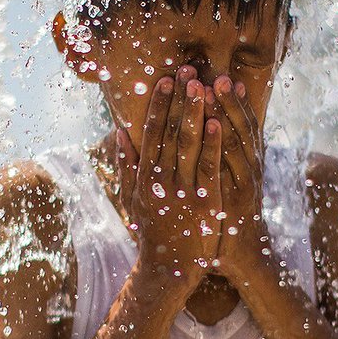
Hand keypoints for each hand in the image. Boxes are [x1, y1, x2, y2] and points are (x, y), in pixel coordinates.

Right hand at [117, 69, 222, 281]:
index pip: (151, 132)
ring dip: (196, 112)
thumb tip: (119, 133)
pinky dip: (213, 144)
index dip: (160, 104)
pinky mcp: (205, 203)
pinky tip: (218, 122)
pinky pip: (210, 168)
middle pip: (171, 132)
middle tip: (188, 70)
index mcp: (145, 176)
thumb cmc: (151, 232)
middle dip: (180, 99)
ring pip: (190, 144)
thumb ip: (125, 165)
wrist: (168, 269)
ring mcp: (183, 191)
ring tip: (203, 85)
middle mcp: (162, 180)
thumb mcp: (131, 198)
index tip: (166, 79)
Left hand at [209, 75, 270, 281]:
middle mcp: (249, 168)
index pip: (240, 126)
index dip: (232, 102)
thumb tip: (215, 132)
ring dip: (226, 110)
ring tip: (214, 86)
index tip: (222, 77)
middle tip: (217, 74)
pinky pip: (228, 164)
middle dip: (228, 99)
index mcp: (245, 164)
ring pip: (236, 138)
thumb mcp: (228, 186)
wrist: (242, 257)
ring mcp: (244, 182)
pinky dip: (224, 142)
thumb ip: (224, 161)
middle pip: (240, 126)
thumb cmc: (229, 221)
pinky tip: (216, 123)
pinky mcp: (236, 197)